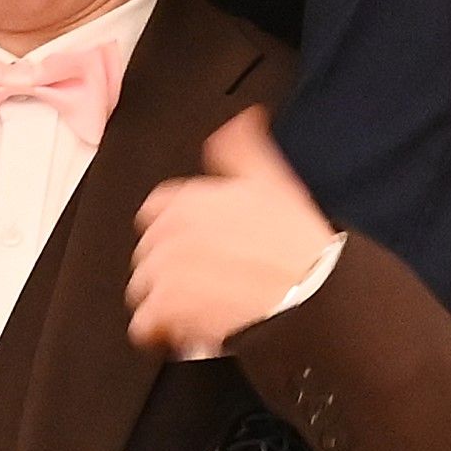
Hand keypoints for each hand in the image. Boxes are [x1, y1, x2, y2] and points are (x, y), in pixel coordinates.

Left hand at [128, 110, 338, 358]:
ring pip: (142, 288)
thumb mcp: (271, 178)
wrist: (308, 290)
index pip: (154, 212)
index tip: (191, 243)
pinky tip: (186, 328)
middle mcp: (167, 234)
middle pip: (147, 253)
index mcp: (185, 200)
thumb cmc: (294, 240)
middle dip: (169, 266)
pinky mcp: (167, 312)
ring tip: (196, 305)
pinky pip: (144, 325)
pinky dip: (162, 330)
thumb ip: (243, 147)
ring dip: (164, 299)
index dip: (173, 230)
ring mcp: (163, 274)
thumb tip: (241, 120)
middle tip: (201, 278)